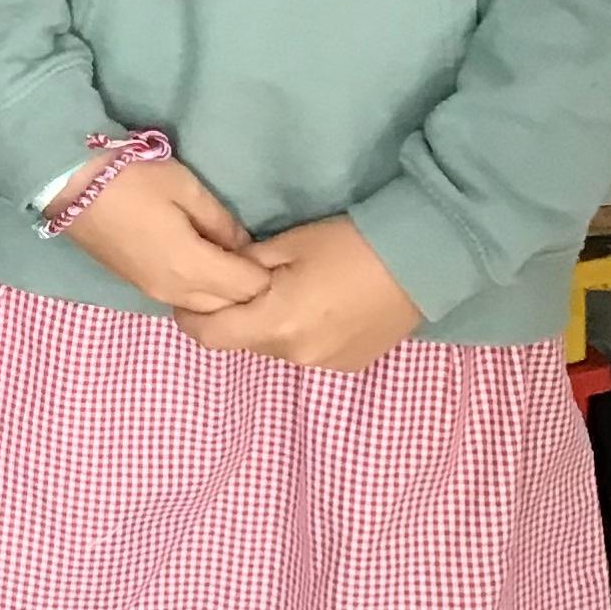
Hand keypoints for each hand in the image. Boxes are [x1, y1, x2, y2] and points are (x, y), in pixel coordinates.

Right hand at [63, 156, 268, 313]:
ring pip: (204, 309)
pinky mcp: (139, 286)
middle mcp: (174, 291)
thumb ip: (221, 222)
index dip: (268, 275)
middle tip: (260, 261)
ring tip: (233, 264)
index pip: (248, 289)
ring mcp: (153, 292)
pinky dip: (202, 292)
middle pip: (228, 307)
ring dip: (224, 295)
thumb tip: (244, 246)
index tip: (276, 256)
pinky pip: (183, 300)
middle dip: (248, 291)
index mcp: (191, 267)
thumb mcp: (186, 188)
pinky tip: (204, 267)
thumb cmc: (132, 178)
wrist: (68, 183)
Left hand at [175, 216, 422, 369]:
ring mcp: (326, 365)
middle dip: (235, 316)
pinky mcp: (350, 365)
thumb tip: (222, 276)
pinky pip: (307, 351)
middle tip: (239, 284)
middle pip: (244, 341)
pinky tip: (317, 305)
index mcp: (276, 324)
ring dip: (269, 325)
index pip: (211, 335)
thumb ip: (245, 267)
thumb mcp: (287, 245)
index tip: (188, 298)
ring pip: (276, 347)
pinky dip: (300, 333)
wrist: (422, 262)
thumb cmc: (349, 244)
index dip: (191, 317)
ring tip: (284, 291)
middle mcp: (297, 355)